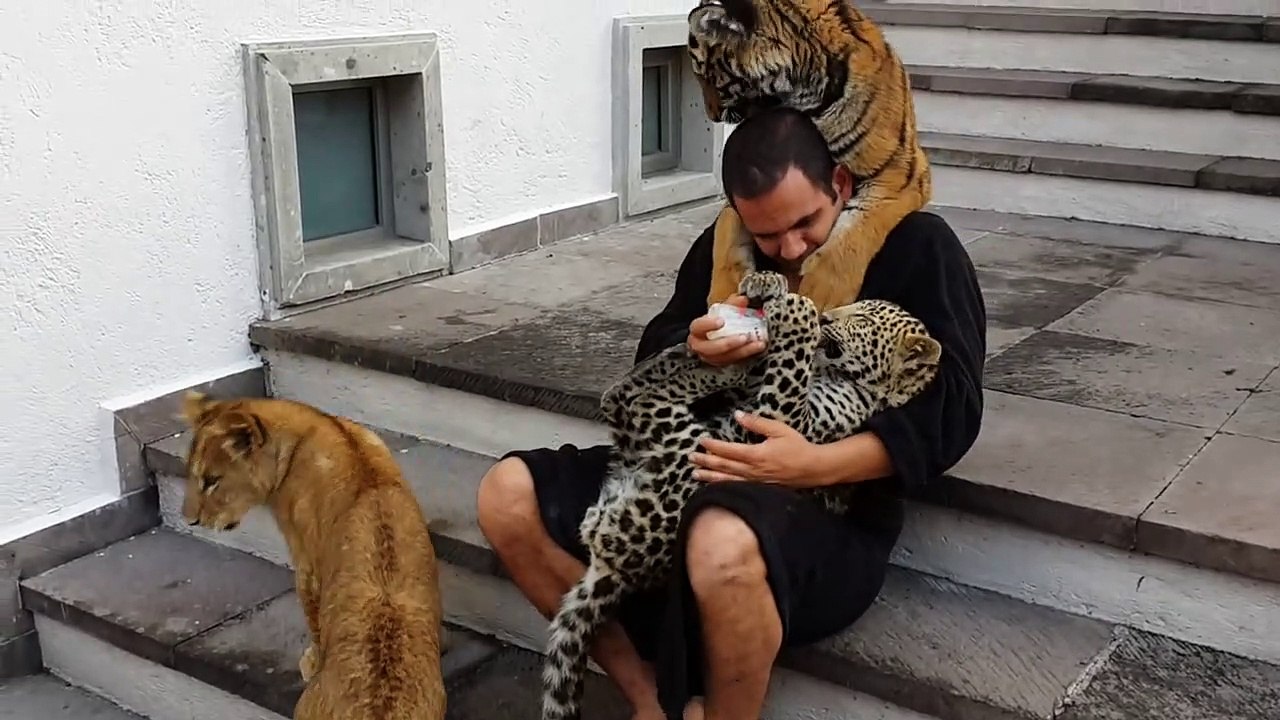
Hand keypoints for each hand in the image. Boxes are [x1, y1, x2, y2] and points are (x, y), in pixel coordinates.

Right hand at [687, 295, 765, 366]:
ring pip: (723, 358)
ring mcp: (710, 358)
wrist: (713, 338)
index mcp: (697, 330)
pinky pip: (732, 362)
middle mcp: (700, 346)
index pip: (698, 326)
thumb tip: (743, 299)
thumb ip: (731, 304)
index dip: (708, 324)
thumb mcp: (721, 311)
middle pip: (710, 348)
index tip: (721, 321)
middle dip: (728, 343)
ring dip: (742, 352)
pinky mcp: (721, 364)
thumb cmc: (716, 324)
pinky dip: (745, 355)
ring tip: (757, 344)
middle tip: (743, 337)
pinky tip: (756, 348)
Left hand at [690, 411, 827, 487]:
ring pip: (727, 479)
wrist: (813, 469)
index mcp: (756, 455)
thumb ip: (757, 423)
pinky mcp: (759, 488)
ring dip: (709, 476)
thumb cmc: (797, 447)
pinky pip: (736, 487)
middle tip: (690, 457)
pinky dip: (723, 486)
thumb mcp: (779, 429)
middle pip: (724, 466)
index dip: (713, 445)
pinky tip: (714, 485)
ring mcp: (755, 481)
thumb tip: (738, 415)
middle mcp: (753, 470)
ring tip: (694, 474)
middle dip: (706, 461)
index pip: (729, 450)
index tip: (701, 440)